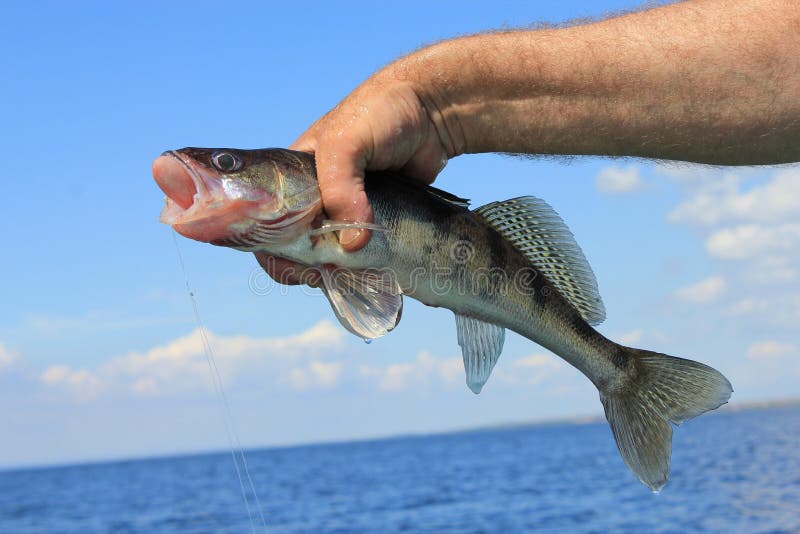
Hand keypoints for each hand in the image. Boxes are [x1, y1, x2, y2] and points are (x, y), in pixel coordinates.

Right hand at [256, 75, 452, 284]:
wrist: (432, 114)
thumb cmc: (378, 115)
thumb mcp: (344, 144)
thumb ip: (339, 189)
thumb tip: (352, 243)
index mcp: (293, 176)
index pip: (265, 219)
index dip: (269, 246)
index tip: (293, 263)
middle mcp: (314, 197)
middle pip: (295, 244)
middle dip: (301, 264)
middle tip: (320, 274)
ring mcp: (345, 211)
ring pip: (329, 253)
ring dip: (334, 269)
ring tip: (346, 275)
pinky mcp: (374, 220)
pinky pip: (362, 251)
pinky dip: (362, 265)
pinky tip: (368, 271)